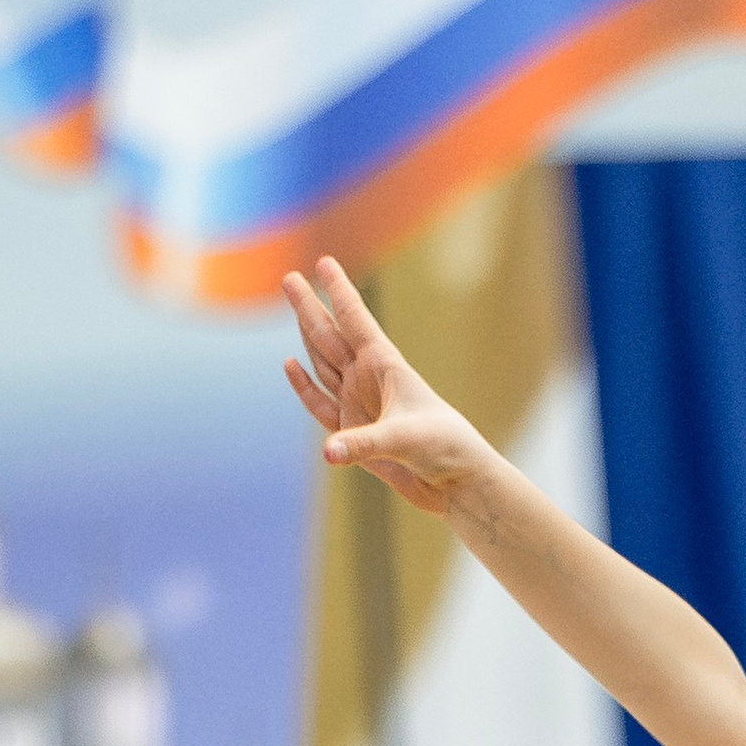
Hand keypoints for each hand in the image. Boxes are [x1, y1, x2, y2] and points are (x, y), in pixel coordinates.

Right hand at [282, 258, 485, 519]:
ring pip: (324, 362)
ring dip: (307, 334)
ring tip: (296, 305)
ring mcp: (360, 404)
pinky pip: (321, 403)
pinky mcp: (353, 433)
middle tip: (289, 277)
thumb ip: (364, 444)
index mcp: (386, 366)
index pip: (356, 320)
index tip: (324, 262)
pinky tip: (291, 364)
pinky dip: (304, 386)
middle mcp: (370, 380)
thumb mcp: (404, 441)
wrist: (456, 483)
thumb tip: (329, 452)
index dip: (339, 291)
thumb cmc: (444, 450)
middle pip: (331, 335)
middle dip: (311, 306)